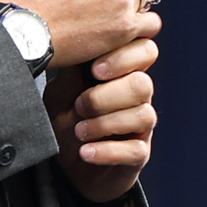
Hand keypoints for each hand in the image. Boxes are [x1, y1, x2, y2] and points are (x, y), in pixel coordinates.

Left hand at [47, 29, 157, 205]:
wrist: (62, 167)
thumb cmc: (65, 120)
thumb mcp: (61, 91)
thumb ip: (73, 68)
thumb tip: (76, 39)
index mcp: (122, 74)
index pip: (145, 51)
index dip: (126, 56)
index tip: (95, 69)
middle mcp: (137, 98)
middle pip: (143, 84)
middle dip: (107, 95)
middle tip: (80, 105)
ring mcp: (140, 127)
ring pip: (143, 115)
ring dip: (105, 123)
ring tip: (79, 132)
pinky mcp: (138, 155)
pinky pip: (136, 150)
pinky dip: (108, 151)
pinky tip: (86, 152)